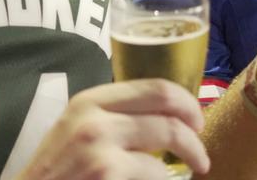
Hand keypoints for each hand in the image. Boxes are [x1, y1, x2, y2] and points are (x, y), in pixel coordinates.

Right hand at [17, 79, 208, 179]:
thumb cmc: (55, 172)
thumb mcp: (75, 131)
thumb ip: (111, 118)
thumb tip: (164, 116)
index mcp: (90, 101)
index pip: (155, 87)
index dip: (185, 102)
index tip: (195, 119)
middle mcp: (94, 118)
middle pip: (169, 114)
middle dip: (194, 134)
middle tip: (201, 150)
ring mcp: (99, 148)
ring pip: (168, 144)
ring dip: (190, 157)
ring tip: (194, 168)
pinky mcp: (106, 175)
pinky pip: (156, 174)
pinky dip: (167, 179)